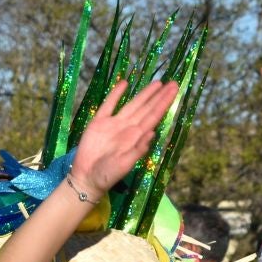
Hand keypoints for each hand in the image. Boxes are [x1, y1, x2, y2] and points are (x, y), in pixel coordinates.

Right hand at [70, 77, 182, 198]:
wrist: (86, 178)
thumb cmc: (107, 175)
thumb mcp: (125, 165)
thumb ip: (138, 149)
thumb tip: (152, 133)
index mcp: (136, 137)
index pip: (153, 116)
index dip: (164, 103)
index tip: (174, 91)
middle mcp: (128, 128)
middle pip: (147, 108)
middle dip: (159, 96)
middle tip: (173, 83)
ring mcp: (113, 123)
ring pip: (132, 104)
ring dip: (144, 93)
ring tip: (157, 83)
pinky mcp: (98, 122)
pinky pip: (109, 105)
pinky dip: (116, 94)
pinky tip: (125, 83)